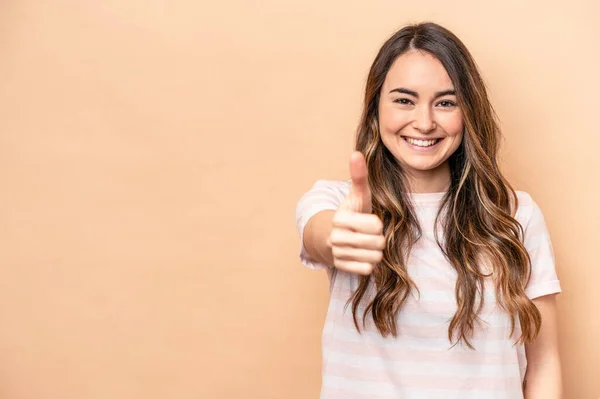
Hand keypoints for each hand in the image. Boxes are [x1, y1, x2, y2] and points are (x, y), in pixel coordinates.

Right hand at [327, 151, 384, 274]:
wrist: (331, 236)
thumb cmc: (353, 213)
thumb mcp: (358, 195)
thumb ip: (359, 176)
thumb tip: (356, 153)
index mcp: (341, 218)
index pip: (376, 226)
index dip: (378, 224)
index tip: (369, 221)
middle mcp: (336, 237)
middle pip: (378, 243)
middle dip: (379, 239)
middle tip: (369, 234)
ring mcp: (337, 253)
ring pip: (374, 257)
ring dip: (375, 251)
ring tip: (366, 244)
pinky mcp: (340, 267)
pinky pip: (367, 269)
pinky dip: (368, 263)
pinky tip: (361, 255)